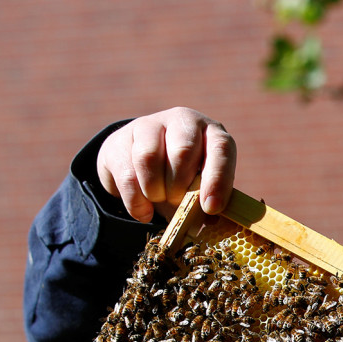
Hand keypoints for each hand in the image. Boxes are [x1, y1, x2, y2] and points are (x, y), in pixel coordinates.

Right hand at [96, 107, 235, 222]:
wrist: (143, 163)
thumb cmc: (184, 178)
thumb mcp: (202, 186)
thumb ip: (208, 203)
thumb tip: (210, 220)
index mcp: (212, 133)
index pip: (221, 149)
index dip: (217, 180)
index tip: (211, 207)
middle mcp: (183, 121)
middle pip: (182, 151)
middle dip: (180, 187)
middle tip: (177, 202)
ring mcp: (149, 125)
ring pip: (148, 158)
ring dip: (155, 191)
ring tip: (159, 201)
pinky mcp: (121, 138)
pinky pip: (126, 173)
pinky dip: (135, 200)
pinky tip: (143, 210)